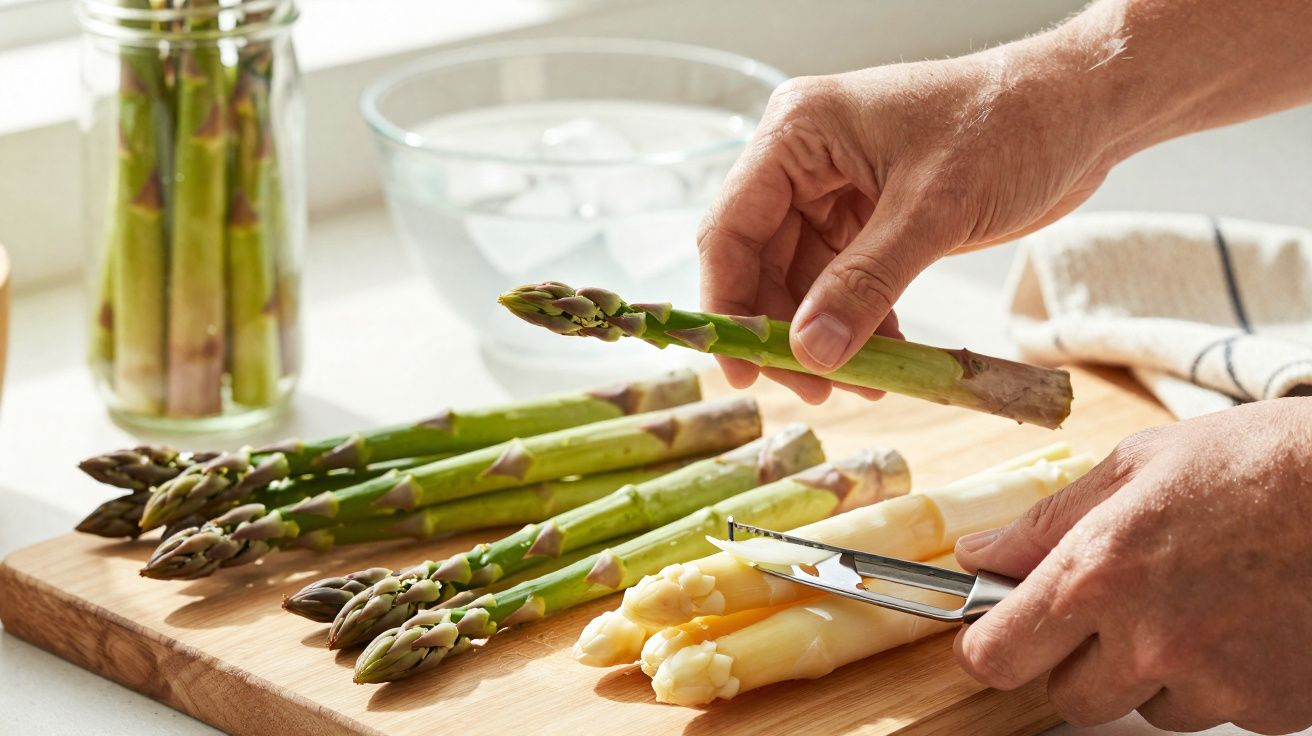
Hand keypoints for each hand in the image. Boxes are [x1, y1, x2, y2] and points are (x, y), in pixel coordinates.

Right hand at [696, 31, 1119, 403]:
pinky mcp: (872, 215)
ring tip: (862, 382)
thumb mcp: (932, 211)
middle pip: (762, 261)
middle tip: (815, 388)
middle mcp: (806, 159)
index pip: (732, 228)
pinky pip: (845, 281)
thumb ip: (865, 284)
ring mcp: (838, 188)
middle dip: (786, 329)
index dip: (727, 304)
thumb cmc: (1010, 125)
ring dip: (826, 334)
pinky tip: (885, 358)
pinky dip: (860, 321)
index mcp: (798, 133)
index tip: (742, 368)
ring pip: (804, 280)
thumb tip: (812, 352)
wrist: (1082, 110)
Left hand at [954, 398, 1311, 733]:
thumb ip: (1047, 522)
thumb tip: (981, 554)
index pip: (999, 657)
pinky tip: (1239, 619)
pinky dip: (1217, 678)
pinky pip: (1215, 712)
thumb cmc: (1261, 462)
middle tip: (1109, 607)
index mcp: (1099, 573)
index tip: (994, 633)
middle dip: (1073, 658)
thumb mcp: (1138, 465)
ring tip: (1192, 601)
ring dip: (1149, 671)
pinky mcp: (1271, 707)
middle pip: (1066, 696)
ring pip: (1143, 708)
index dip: (988, 647)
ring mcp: (1215, 682)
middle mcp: (1149, 640)